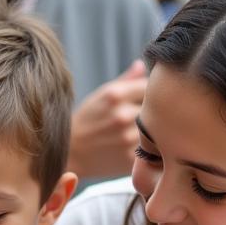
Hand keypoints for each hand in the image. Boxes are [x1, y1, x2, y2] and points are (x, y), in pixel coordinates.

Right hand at [66, 60, 146, 179]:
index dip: (149, 92)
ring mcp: (127, 138)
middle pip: (155, 108)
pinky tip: (133, 147)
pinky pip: (150, 149)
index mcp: (115, 95)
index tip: (143, 99)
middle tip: (140, 118)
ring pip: (155, 129)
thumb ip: (124, 81)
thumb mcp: (99, 96)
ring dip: (152, 131)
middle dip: (151, 112)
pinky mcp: (130, 158)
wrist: (70, 155)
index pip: (150, 86)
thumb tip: (142, 65)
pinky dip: (147, 149)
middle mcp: (122, 115)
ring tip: (136, 134)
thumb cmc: (85, 123)